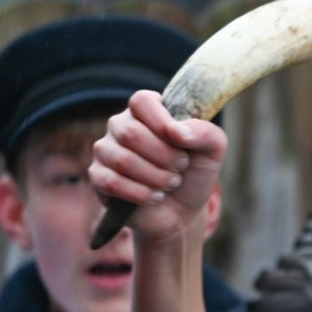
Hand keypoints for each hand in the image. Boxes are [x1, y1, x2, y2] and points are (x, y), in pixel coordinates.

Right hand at [89, 90, 226, 242]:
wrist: (182, 210)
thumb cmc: (195, 172)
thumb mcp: (213, 150)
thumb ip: (205, 133)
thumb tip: (176, 131)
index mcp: (148, 110)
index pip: (141, 101)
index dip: (161, 122)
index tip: (182, 142)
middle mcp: (121, 125)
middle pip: (131, 132)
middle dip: (164, 156)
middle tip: (181, 167)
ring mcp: (106, 150)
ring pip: (123, 159)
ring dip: (156, 177)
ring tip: (171, 183)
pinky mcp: (98, 176)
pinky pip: (111, 182)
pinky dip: (140, 193)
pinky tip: (155, 197)